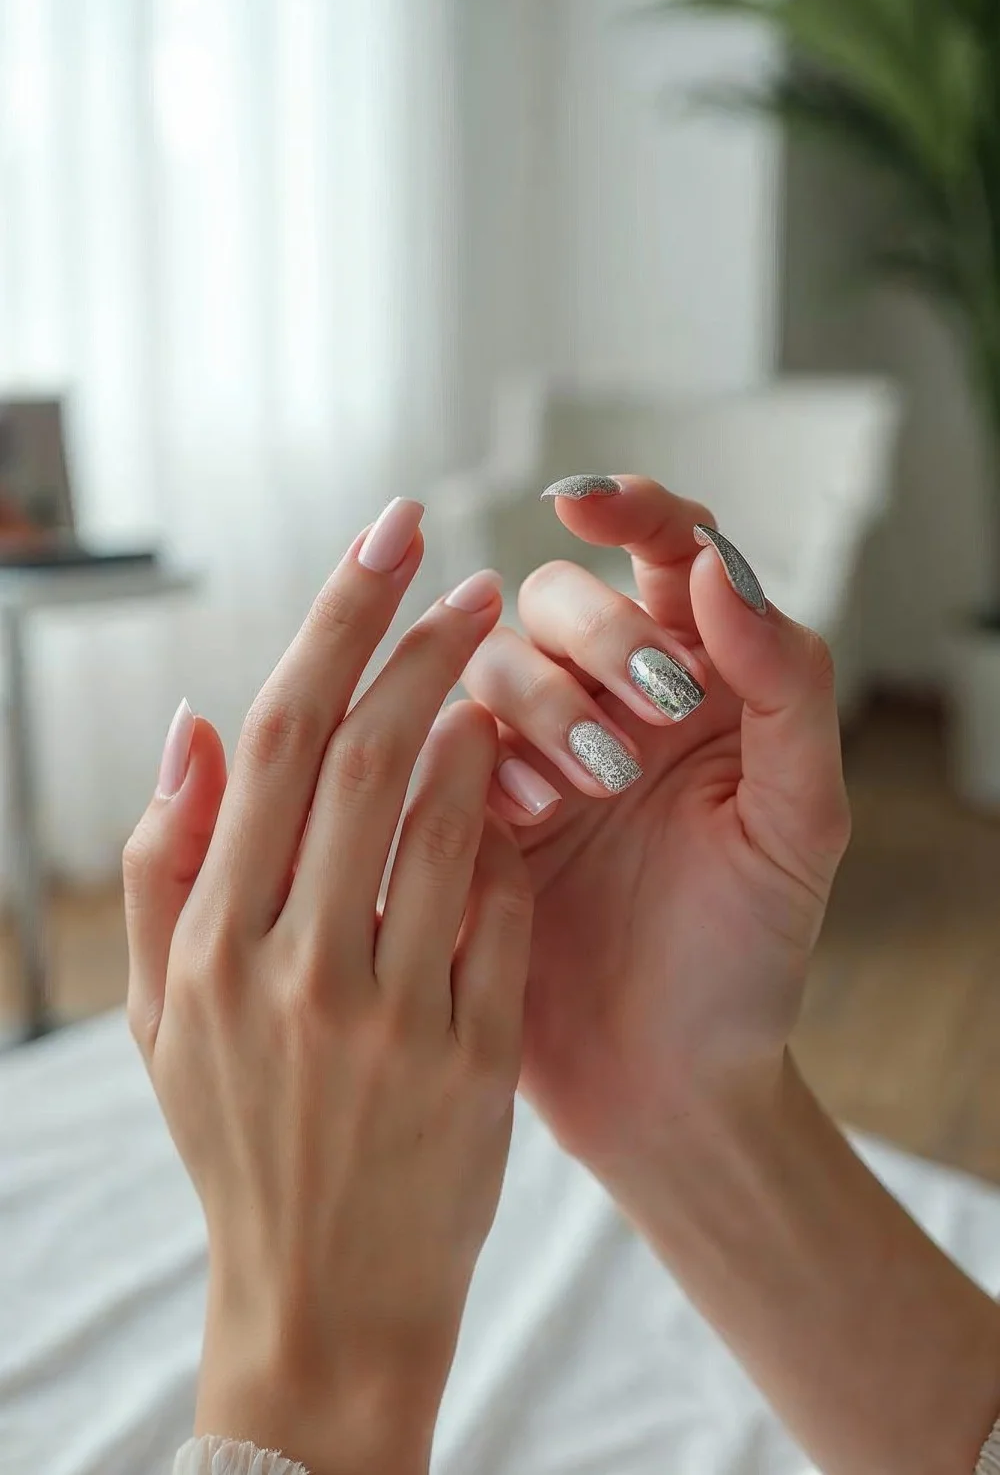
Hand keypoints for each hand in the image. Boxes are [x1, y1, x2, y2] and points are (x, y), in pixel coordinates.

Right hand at [123, 502, 532, 1474]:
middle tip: (471, 584)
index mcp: (206, 941)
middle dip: (424, 645)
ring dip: (481, 720)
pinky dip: (513, 835)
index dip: (338, 621)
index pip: (274, 737)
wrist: (323, 1297)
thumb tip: (190, 720)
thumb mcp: (162, 1014)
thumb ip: (164, 861)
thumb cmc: (240, 1137)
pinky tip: (524, 783)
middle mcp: (289, 968)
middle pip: (364, 753)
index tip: (389, 539)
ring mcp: (385, 1016)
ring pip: (445, 819)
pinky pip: (500, 913)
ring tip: (502, 668)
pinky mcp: (468, 1062)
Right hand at [462, 478, 849, 1186]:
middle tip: (643, 723)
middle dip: (592, 637)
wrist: (668, 1082)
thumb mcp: (802, 821)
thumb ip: (784, 686)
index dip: (632, 511)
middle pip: (559, 597)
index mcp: (701, 687)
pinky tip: (523, 823)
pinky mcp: (466, 813)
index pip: (667, 554)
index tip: (591, 510)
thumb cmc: (749, 956)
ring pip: (491, 664)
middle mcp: (608, 705)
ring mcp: (530, 758)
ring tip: (584, 794)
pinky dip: (471, 758)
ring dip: (537, 704)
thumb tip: (721, 568)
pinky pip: (436, 744)